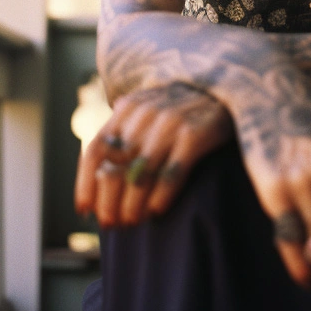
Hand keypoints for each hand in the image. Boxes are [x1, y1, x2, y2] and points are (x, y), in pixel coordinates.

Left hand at [75, 82, 232, 225]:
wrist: (226, 86)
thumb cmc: (182, 107)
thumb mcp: (149, 109)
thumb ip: (125, 131)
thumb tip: (99, 175)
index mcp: (128, 108)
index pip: (96, 151)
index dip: (85, 185)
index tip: (85, 211)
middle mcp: (145, 114)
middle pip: (115, 169)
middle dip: (109, 203)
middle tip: (113, 223)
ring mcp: (170, 123)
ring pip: (140, 176)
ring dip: (133, 207)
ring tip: (134, 222)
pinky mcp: (195, 134)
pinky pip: (170, 174)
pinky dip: (160, 198)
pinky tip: (157, 211)